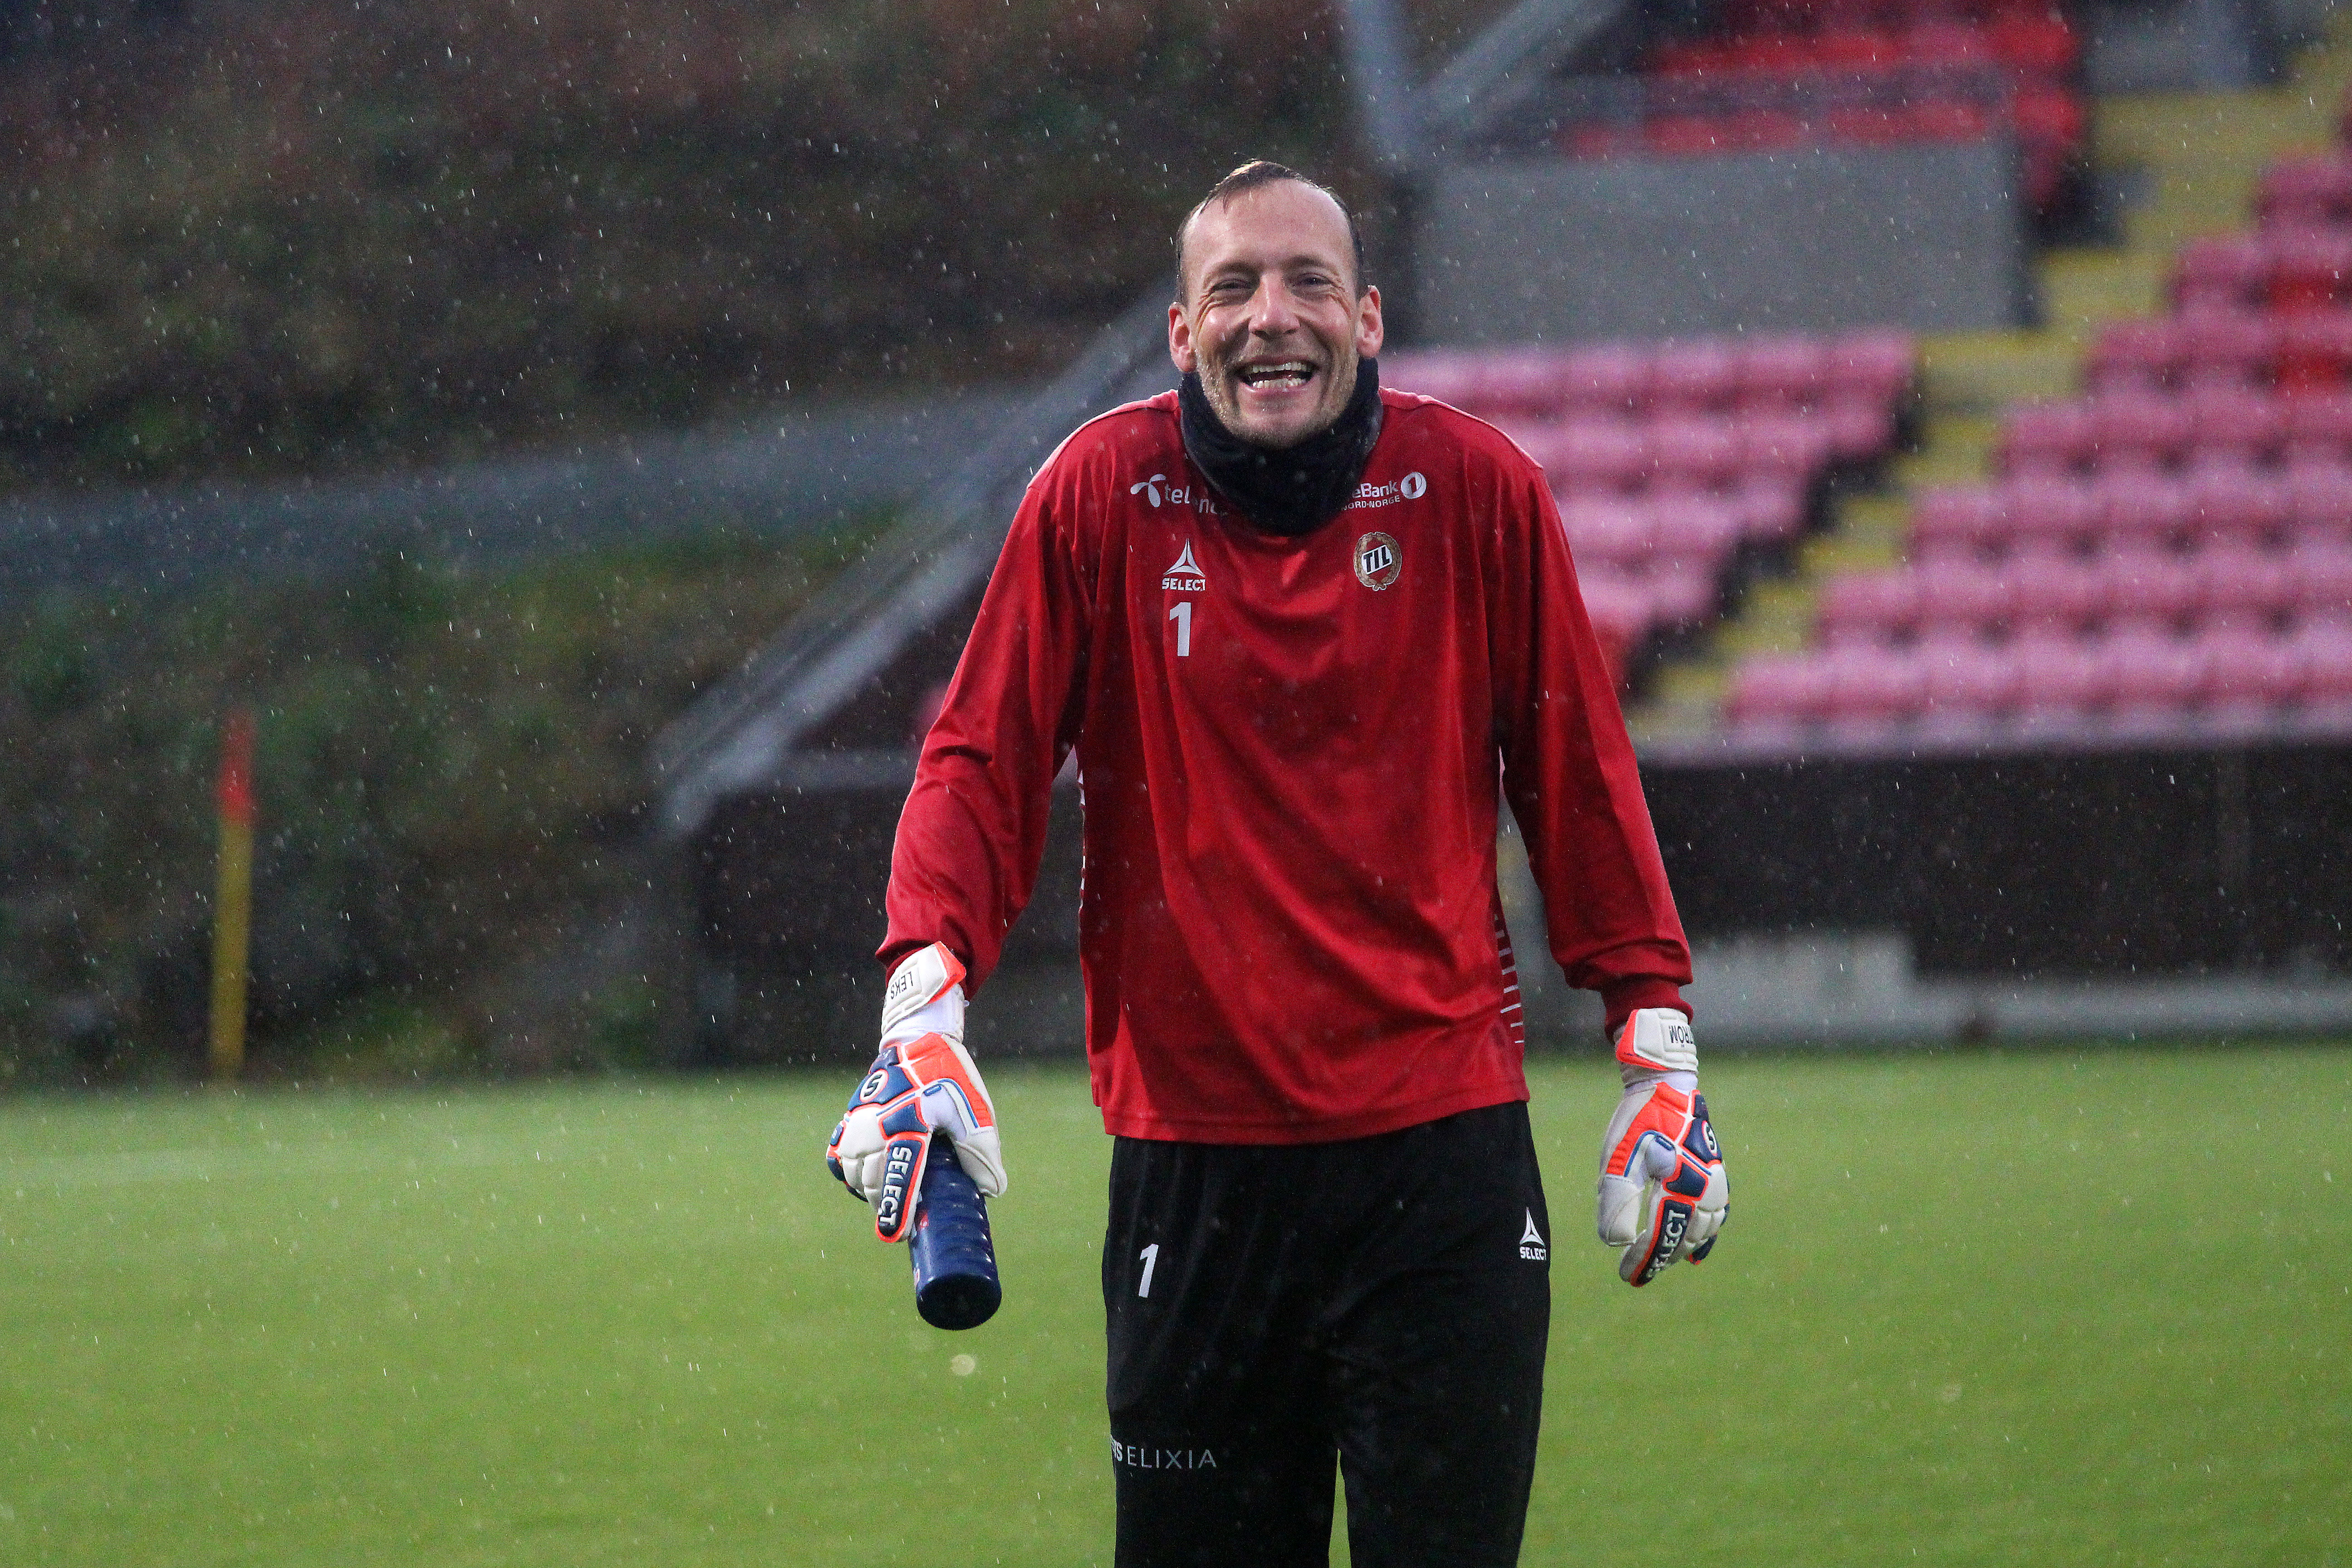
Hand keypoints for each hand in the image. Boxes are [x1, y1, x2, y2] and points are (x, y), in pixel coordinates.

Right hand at [826, 943, 1006, 1242]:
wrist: (918, 1039)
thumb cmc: (951, 1077)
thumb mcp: (975, 1110)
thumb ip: (981, 1151)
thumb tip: (990, 1191)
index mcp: (909, 1124)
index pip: (898, 1174)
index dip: (895, 1208)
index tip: (894, 1235)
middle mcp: (876, 1125)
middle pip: (872, 1180)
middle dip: (885, 1204)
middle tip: (903, 1221)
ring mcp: (858, 1122)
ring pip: (852, 1171)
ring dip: (867, 1189)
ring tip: (887, 1196)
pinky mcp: (849, 1118)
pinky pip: (838, 1156)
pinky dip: (848, 1171)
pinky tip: (866, 1176)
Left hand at [1595, 1007, 1726, 1285]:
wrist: (1666, 1082)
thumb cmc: (1639, 1118)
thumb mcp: (1619, 1157)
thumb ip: (1617, 1200)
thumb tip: (1615, 1242)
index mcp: (1680, 1185)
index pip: (1662, 1235)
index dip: (1644, 1260)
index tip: (1626, 1276)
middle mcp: (1704, 1188)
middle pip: (1684, 1237)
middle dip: (1661, 1257)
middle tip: (1636, 1272)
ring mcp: (1714, 1181)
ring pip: (1703, 1230)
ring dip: (1682, 1249)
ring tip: (1661, 1261)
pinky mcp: (1715, 1174)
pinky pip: (1717, 1215)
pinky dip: (1707, 1237)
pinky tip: (1696, 1253)